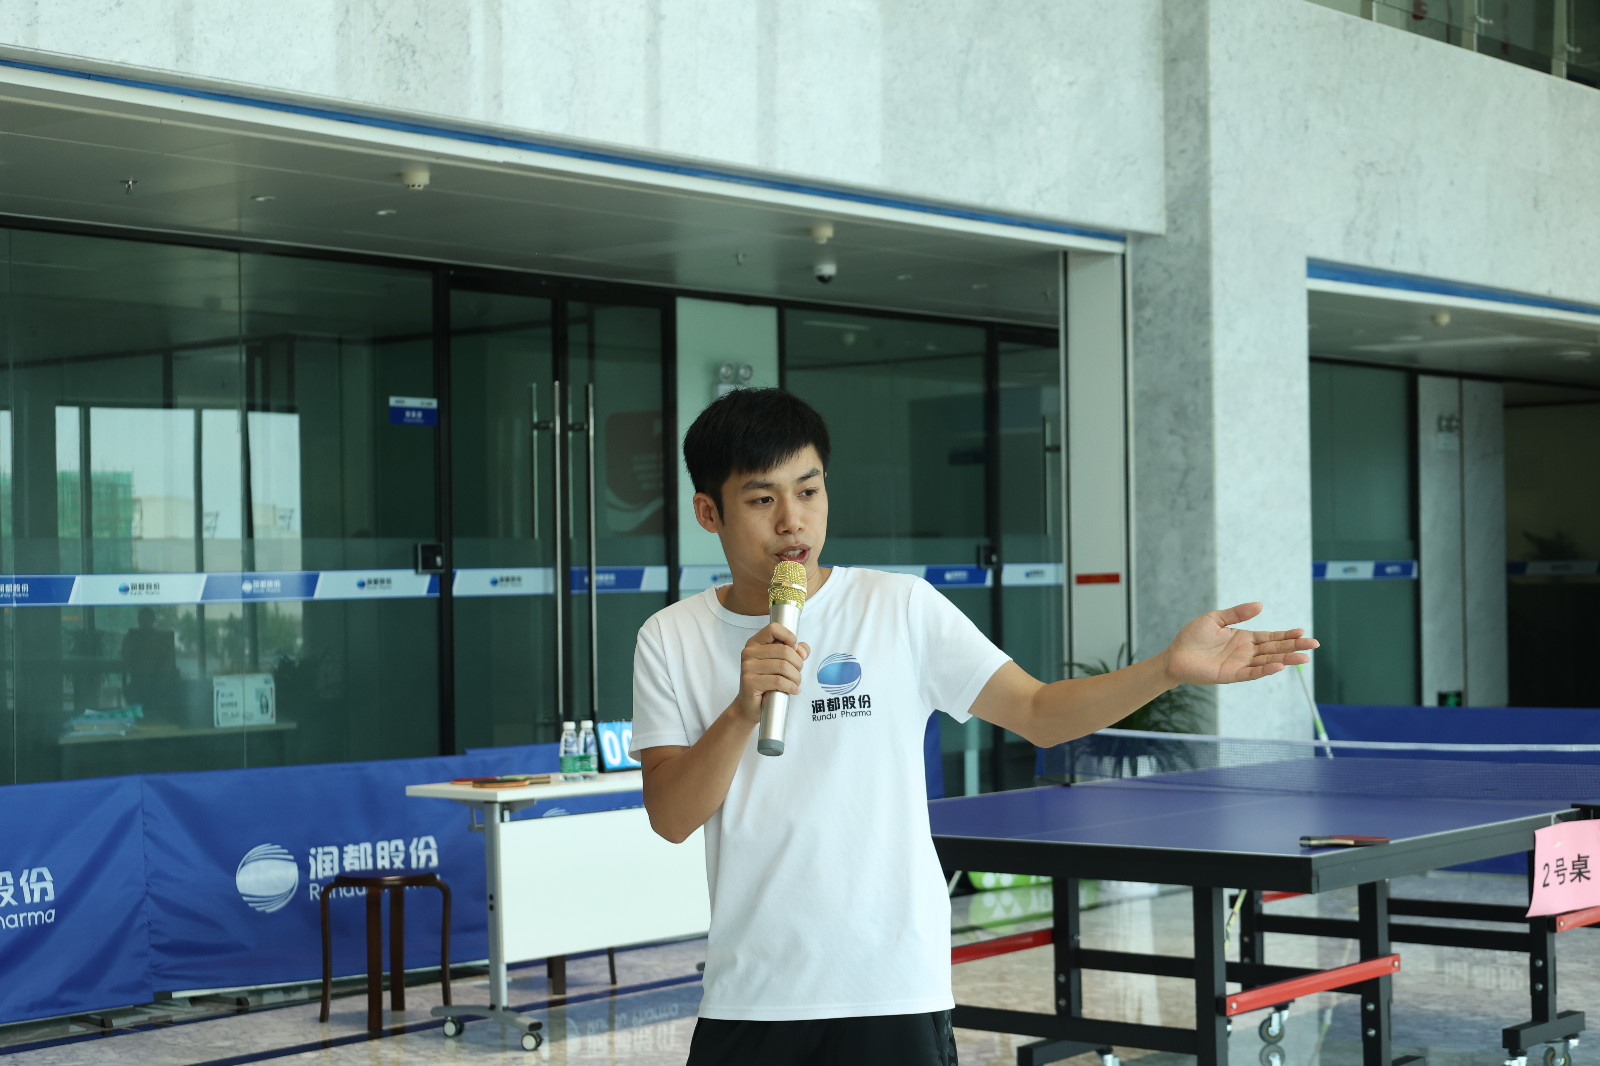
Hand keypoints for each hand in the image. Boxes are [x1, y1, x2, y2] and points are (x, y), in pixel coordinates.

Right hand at [732, 624, 809, 722]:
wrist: (750, 705)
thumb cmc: (766, 683)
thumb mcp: (781, 663)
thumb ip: (795, 651)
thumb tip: (802, 649)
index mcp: (755, 643)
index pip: (774, 629)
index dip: (789, 636)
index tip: (795, 648)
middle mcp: (749, 652)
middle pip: (784, 650)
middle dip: (798, 663)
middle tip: (798, 672)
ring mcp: (748, 667)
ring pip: (783, 667)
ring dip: (796, 677)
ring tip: (795, 683)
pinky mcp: (750, 681)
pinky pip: (779, 681)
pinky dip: (791, 686)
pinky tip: (793, 690)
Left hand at [1161, 602, 1318, 685]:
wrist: (1175, 654)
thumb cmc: (1193, 636)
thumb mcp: (1216, 619)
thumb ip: (1237, 613)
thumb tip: (1260, 605)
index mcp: (1244, 638)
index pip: (1271, 637)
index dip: (1286, 635)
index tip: (1303, 632)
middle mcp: (1246, 652)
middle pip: (1275, 649)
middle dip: (1294, 647)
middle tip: (1314, 644)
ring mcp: (1240, 664)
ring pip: (1268, 662)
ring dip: (1285, 659)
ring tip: (1304, 657)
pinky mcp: (1231, 675)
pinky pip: (1251, 673)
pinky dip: (1264, 670)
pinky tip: (1278, 666)